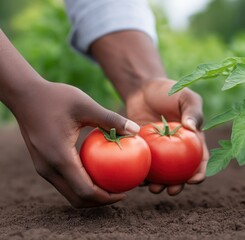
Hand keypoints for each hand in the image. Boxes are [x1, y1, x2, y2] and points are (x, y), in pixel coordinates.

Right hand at [11, 80, 139, 207]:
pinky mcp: (43, 163)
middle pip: (77, 198)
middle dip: (100, 201)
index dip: (106, 198)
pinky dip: (81, 184)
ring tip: (111, 184)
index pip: (85, 191)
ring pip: (69, 192)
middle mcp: (49, 168)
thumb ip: (111, 119)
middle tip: (121, 191)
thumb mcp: (85, 105)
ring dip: (90, 194)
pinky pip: (64, 181)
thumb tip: (136, 130)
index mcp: (60, 158)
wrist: (24, 95)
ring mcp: (43, 168)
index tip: (125, 193)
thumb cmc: (55, 97)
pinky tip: (96, 171)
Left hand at [126, 78, 208, 195]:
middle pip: (180, 173)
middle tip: (170, 190)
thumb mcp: (185, 96)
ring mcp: (159, 152)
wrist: (143, 89)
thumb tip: (193, 128)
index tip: (193, 181)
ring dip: (158, 184)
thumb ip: (193, 111)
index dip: (200, 173)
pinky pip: (144, 165)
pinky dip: (142, 173)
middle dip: (177, 186)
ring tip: (152, 188)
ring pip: (161, 174)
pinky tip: (138, 178)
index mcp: (192, 140)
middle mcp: (177, 149)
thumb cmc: (169, 91)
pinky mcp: (144, 150)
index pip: (200, 160)